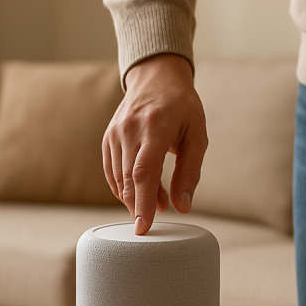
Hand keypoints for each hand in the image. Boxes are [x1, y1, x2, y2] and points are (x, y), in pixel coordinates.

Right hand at [102, 54, 207, 234]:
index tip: (144, 227)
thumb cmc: (183, 107)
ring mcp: (115, 133)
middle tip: (152, 223)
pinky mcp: (108, 138)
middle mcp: (130, 129)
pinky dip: (123, 188)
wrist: (156, 78)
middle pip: (129, 179)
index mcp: (155, 126)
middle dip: (138, 206)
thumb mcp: (197, 136)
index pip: (144, 171)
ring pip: (119, 178)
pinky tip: (140, 193)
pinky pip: (112, 171)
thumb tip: (183, 207)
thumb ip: (190, 172)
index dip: (143, 202)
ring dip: (135, 198)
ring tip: (158, 202)